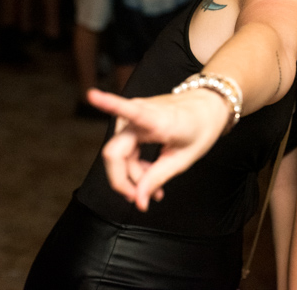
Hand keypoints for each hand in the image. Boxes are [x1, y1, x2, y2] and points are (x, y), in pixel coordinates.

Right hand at [90, 87, 230, 210]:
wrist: (205, 108)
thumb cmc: (198, 128)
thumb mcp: (183, 159)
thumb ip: (157, 178)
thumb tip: (138, 202)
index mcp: (158, 120)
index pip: (129, 110)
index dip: (108, 103)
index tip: (91, 95)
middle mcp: (139, 113)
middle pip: (115, 154)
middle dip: (125, 181)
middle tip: (144, 198)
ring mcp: (132, 115)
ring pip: (118, 156)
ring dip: (132, 175)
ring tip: (155, 187)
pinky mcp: (129, 120)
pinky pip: (123, 150)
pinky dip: (133, 166)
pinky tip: (147, 174)